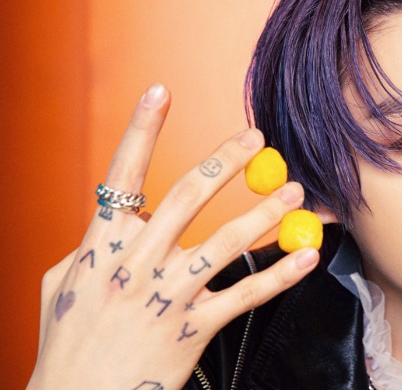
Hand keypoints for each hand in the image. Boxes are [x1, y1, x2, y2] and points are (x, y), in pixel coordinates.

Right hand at [27, 84, 319, 389]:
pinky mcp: (191, 330)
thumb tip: (120, 218)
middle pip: (185, 199)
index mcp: (98, 246)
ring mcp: (164, 297)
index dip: (140, 131)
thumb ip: (93, 245)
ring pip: (224, 243)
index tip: (161, 92)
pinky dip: (279, 275)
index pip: (120, 177)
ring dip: (263, 212)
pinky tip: (306, 257)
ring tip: (295, 191)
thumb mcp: (63, 285)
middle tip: (257, 137)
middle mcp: (133, 264)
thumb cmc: (68, 343)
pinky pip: (244, 296)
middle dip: (224, 163)